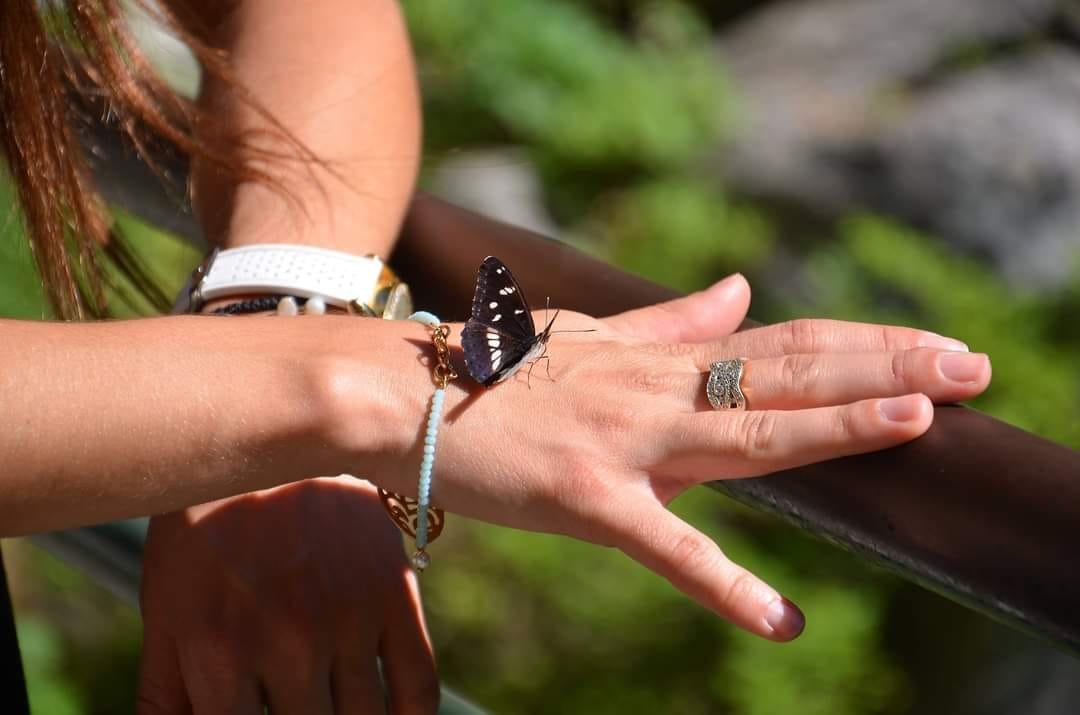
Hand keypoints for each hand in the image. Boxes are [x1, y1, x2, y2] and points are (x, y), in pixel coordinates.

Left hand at [136, 478, 437, 714]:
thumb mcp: (165, 609)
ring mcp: (348, 619)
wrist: (276, 434)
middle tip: (303, 706)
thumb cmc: (205, 530)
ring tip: (336, 707)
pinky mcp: (394, 594)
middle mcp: (288, 642)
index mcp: (218, 651)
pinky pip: (417, 686)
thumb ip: (163, 697)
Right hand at [371, 274, 989, 641]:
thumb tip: (739, 285)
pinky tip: (780, 621)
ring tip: (917, 423)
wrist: (399, 395)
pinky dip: (723, 584)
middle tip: (972, 367)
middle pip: (784, 376)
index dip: (864, 344)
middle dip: (882, 371)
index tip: (936, 346)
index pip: (781, 345)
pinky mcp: (584, 498)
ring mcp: (624, 442)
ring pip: (743, 434)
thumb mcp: (591, 337)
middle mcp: (654, 392)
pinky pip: (664, 546)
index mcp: (659, 360)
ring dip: (830, 429)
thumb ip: (671, 320)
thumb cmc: (492, 370)